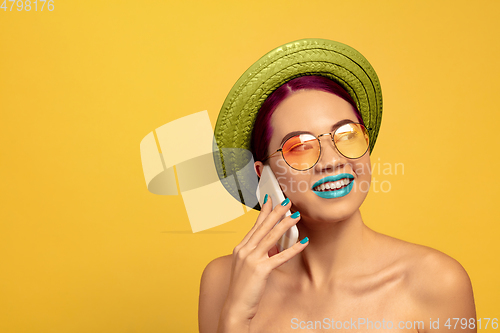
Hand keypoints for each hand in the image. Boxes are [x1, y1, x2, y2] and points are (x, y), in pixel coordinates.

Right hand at [217, 196, 308, 331]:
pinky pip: (280, 256)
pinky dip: (293, 249)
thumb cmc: (242, 289)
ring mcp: (251, 259)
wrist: (235, 307)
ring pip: (271, 237)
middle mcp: (244, 250)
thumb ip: (257, 254)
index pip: (254, 226)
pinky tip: (303, 242)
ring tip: (295, 216)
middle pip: (263, 227)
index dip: (264, 212)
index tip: (270, 200)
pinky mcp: (260, 270)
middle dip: (276, 212)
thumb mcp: (246, 267)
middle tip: (286, 201)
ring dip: (285, 225)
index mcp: (240, 248)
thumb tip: (272, 246)